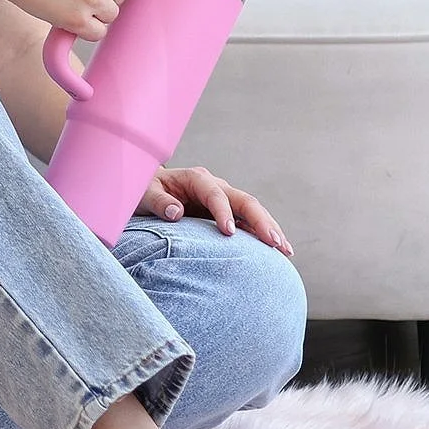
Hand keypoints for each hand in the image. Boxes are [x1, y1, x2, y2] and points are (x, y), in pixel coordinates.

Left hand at [140, 167, 291, 255]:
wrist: (146, 189)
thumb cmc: (143, 191)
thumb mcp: (144, 194)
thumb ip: (158, 202)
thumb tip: (175, 213)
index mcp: (196, 179)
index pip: (216, 194)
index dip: (223, 212)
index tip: (229, 232)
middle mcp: (215, 186)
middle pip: (244, 200)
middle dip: (261, 221)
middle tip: (274, 243)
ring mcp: (223, 198)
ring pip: (252, 211)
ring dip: (269, 228)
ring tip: (285, 250)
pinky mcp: (226, 212)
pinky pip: (248, 221)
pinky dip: (262, 233)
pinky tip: (278, 249)